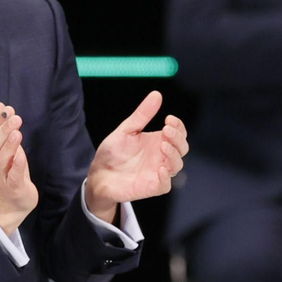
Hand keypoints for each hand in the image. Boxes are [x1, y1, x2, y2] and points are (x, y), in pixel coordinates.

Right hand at [0, 102, 36, 234]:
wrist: (11, 203)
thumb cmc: (9, 170)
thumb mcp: (6, 146)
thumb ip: (1, 126)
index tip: (7, 108)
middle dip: (3, 130)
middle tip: (15, 117)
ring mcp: (2, 175)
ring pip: (2, 159)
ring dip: (9, 145)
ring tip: (17, 132)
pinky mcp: (13, 186)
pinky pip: (13, 175)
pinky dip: (16, 165)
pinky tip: (21, 155)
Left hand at [86, 91, 187, 218]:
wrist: (99, 173)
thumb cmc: (112, 153)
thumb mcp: (126, 130)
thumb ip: (142, 115)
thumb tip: (156, 94)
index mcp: (158, 142)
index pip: (178, 134)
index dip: (178, 126)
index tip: (168, 119)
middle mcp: (161, 157)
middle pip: (182, 148)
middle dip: (178, 138)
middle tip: (166, 130)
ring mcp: (158, 172)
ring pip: (177, 165)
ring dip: (173, 154)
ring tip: (162, 145)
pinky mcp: (152, 186)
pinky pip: (166, 184)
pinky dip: (166, 177)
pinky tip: (160, 168)